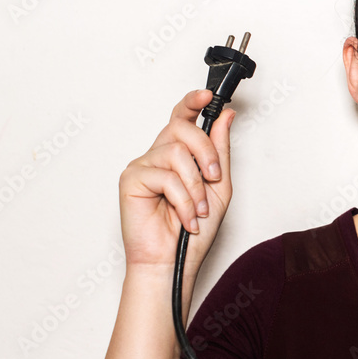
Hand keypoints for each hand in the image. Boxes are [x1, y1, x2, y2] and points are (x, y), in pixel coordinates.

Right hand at [118, 89, 235, 279]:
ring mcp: (143, 165)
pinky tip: (186, 218)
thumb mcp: (219, 187)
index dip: (193, 102)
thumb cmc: (194, 231)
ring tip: (198, 210)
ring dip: (196, 185)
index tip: (208, 95)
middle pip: (182, 128)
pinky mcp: (131, 179)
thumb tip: (226, 116)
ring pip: (176, 152)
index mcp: (179, 154)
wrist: (174, 263)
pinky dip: (183, 200)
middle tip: (214, 178)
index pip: (183, 117)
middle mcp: (159, 155)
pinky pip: (165, 176)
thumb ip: (221, 151)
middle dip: (206, 152)